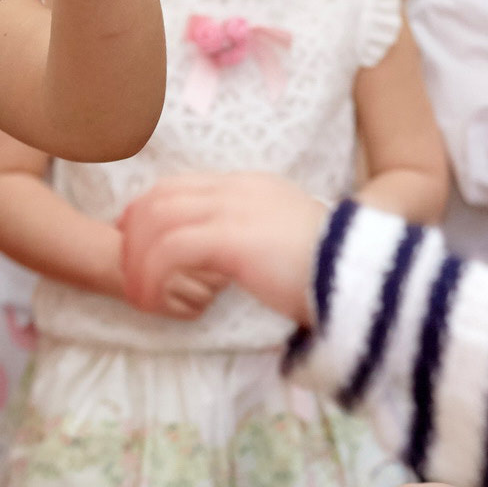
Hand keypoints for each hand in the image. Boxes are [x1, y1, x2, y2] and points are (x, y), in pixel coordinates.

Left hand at [118, 174, 327, 324]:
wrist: (358, 279)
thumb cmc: (328, 273)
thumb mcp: (286, 242)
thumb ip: (254, 238)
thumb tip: (228, 261)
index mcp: (253, 186)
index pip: (181, 184)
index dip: (148, 212)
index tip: (137, 245)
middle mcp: (239, 188)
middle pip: (160, 196)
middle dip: (134, 234)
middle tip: (129, 272)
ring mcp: (234, 208)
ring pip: (157, 220)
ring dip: (138, 260)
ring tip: (139, 294)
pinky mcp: (230, 237)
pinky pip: (169, 249)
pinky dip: (152, 276)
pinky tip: (155, 301)